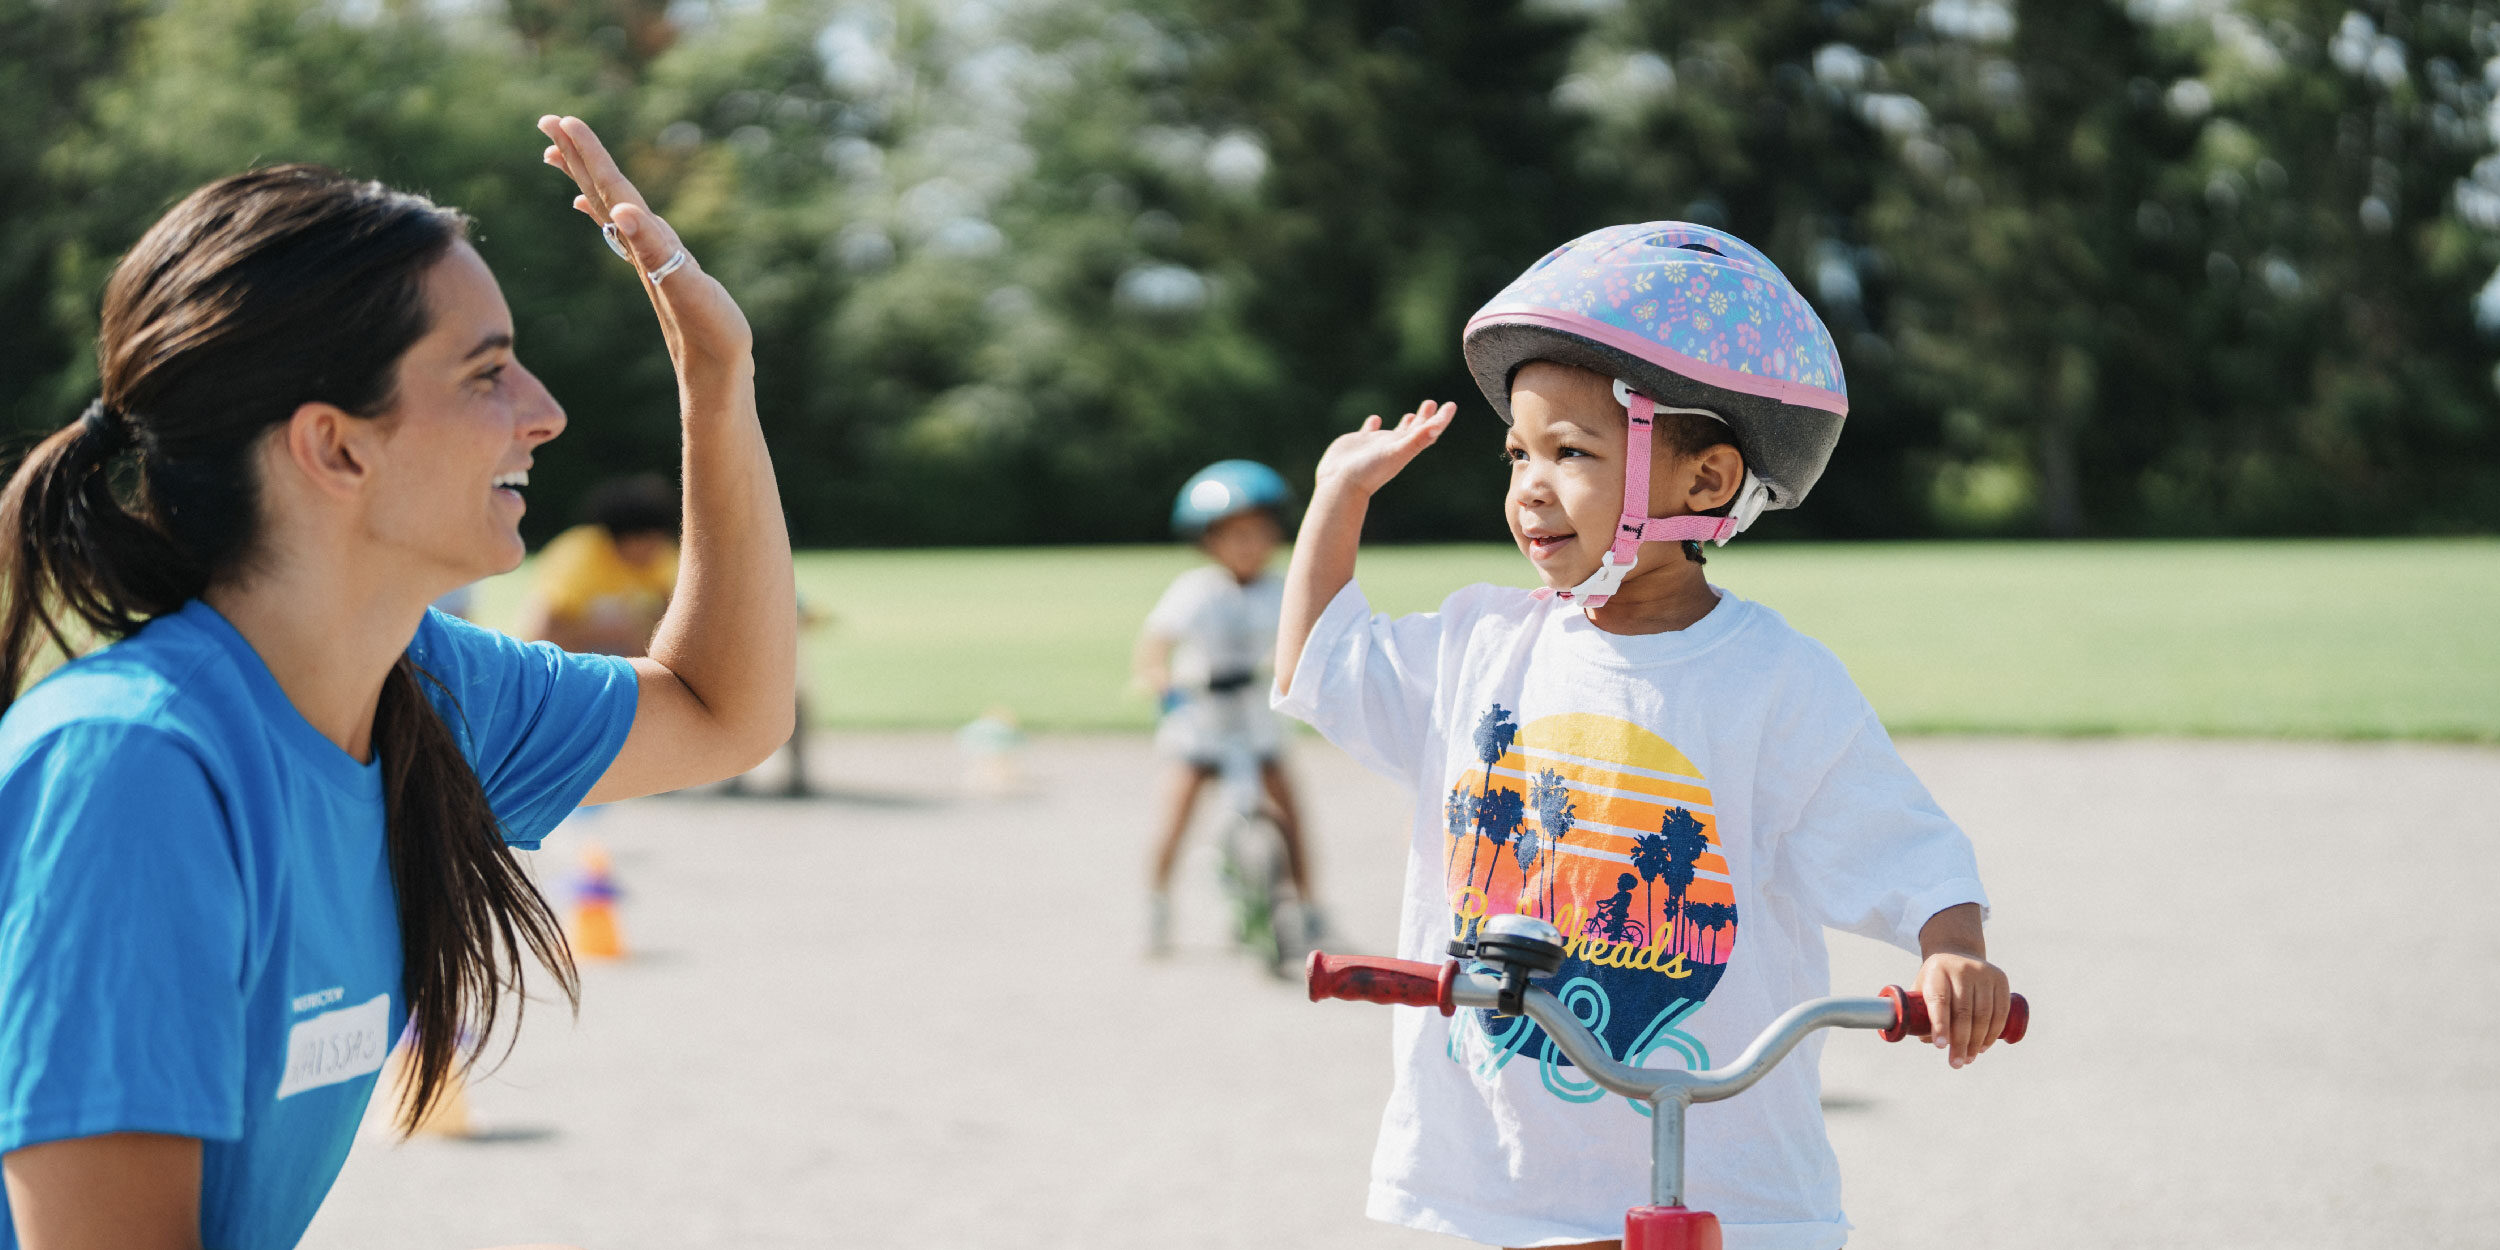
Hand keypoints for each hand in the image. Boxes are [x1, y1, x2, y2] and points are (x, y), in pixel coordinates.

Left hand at [537, 115, 753, 377]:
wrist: (714, 373)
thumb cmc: (709, 332)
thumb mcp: (685, 288)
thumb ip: (654, 249)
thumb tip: (618, 211)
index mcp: (644, 242)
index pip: (609, 188)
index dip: (587, 155)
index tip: (560, 123)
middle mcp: (640, 245)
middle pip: (601, 191)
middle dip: (576, 154)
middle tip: (548, 121)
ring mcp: (648, 258)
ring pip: (609, 207)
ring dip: (585, 176)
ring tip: (558, 152)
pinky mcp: (660, 271)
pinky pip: (625, 231)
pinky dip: (606, 212)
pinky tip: (596, 208)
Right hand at [1312, 398, 1456, 497]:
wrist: (1341, 484)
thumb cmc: (1370, 470)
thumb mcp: (1398, 452)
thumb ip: (1418, 439)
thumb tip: (1439, 426)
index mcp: (1406, 448)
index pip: (1429, 431)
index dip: (1441, 419)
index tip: (1451, 405)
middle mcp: (1394, 446)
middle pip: (1415, 430)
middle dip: (1425, 417)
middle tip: (1431, 403)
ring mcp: (1376, 446)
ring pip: (1394, 433)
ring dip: (1404, 424)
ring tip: (1411, 414)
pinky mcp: (1359, 444)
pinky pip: (1368, 432)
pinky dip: (1373, 425)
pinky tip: (1375, 419)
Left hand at [1913, 951, 2010, 1067]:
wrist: (1958, 953)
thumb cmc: (1936, 980)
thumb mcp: (1922, 988)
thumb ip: (1921, 1013)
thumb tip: (1928, 1039)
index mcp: (1937, 970)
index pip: (1940, 1000)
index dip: (1940, 1025)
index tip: (1941, 1046)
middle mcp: (1962, 969)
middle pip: (1963, 1012)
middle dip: (1960, 1042)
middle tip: (1956, 1063)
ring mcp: (1983, 973)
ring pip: (1983, 1014)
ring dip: (1977, 1041)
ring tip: (1969, 1058)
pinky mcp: (2000, 979)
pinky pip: (2000, 1011)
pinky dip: (1993, 1032)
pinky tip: (1984, 1046)